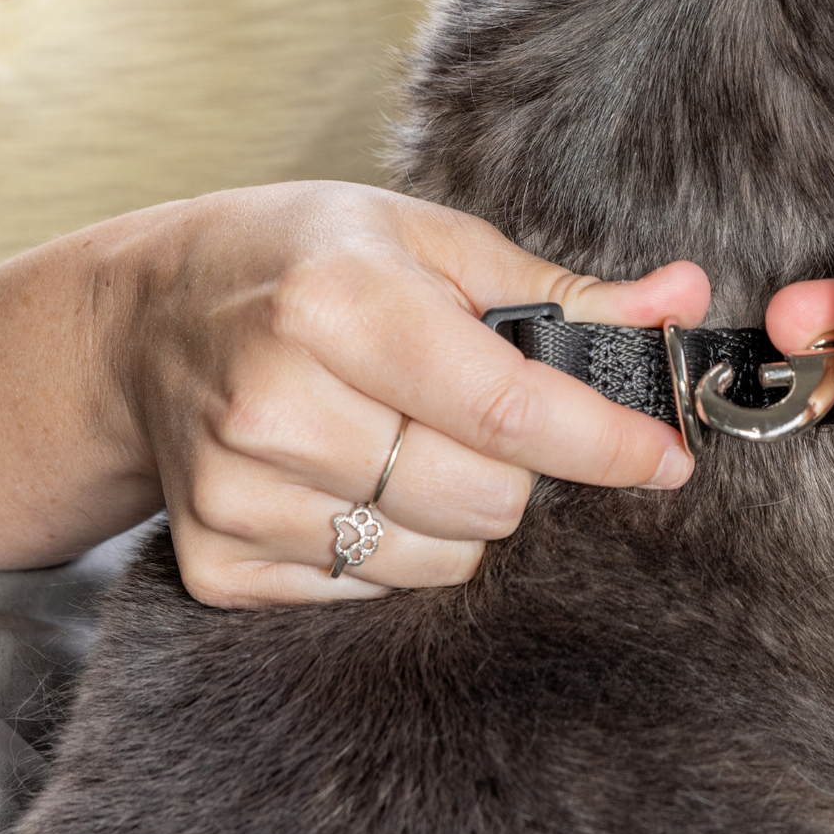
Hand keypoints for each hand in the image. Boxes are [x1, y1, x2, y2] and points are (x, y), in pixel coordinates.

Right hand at [0, 183, 707, 601]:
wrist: (147, 318)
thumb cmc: (309, 263)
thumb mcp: (434, 242)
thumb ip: (566, 291)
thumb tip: (686, 298)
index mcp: (335, 304)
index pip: (505, 408)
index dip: (605, 442)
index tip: (668, 459)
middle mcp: (275, 404)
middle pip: (485, 501)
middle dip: (519, 468)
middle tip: (480, 415)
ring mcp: (236, 494)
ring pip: (439, 560)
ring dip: (459, 512)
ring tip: (408, 439)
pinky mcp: (217, 563)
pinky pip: (371, 591)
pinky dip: (393, 547)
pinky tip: (354, 478)